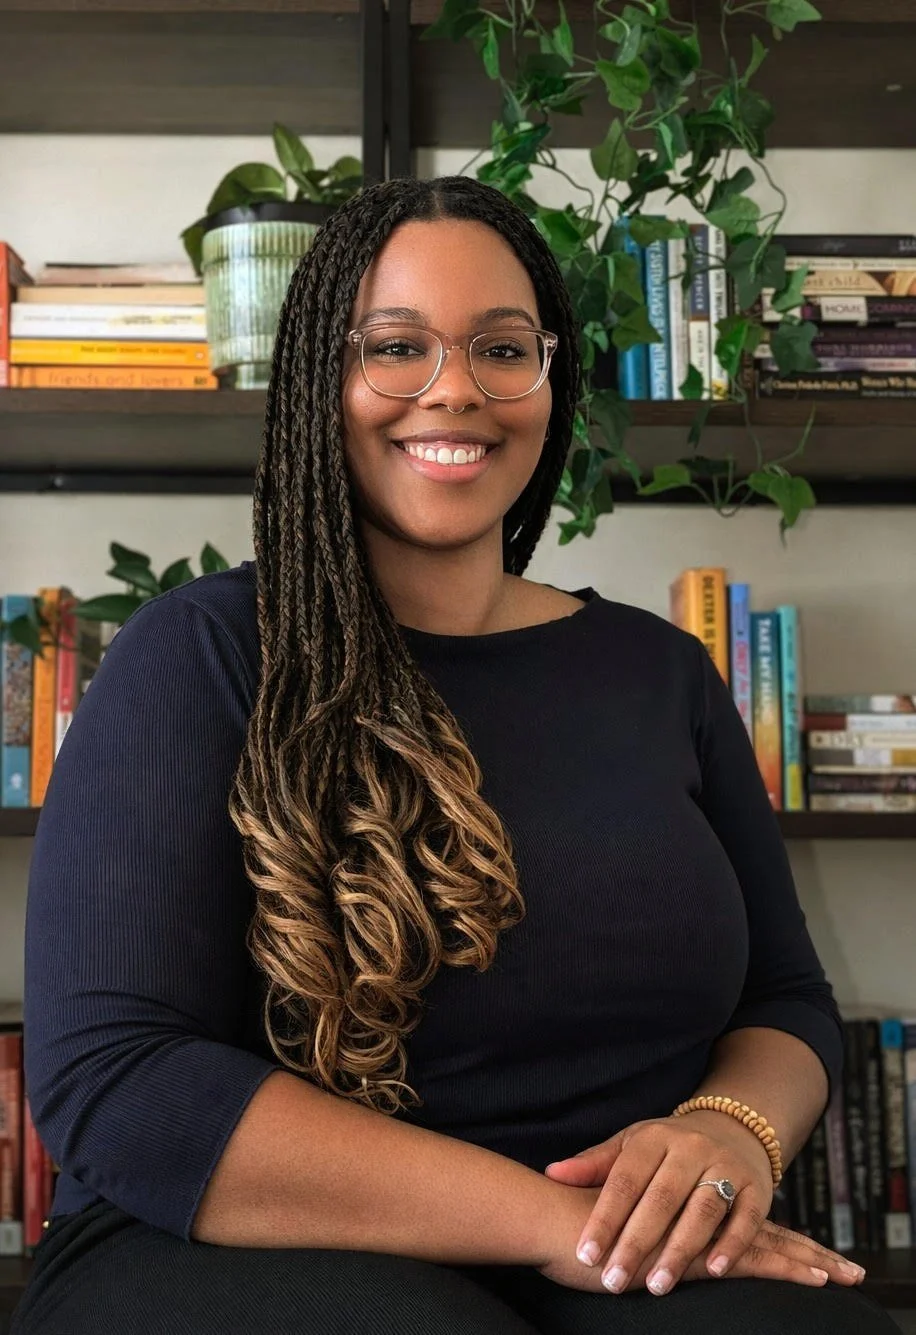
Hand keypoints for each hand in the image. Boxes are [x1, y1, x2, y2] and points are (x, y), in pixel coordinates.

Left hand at [543, 1112, 863, 1295]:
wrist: (732, 1128)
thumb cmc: (667, 1147)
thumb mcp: (631, 1146)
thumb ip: (594, 1164)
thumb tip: (552, 1173)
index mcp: (654, 1137)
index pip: (624, 1178)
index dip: (604, 1217)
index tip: (585, 1253)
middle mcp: (690, 1148)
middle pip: (661, 1197)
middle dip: (636, 1241)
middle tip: (612, 1280)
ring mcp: (726, 1165)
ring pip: (703, 1208)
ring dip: (680, 1248)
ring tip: (656, 1285)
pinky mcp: (757, 1187)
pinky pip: (746, 1216)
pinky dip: (731, 1243)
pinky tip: (713, 1270)